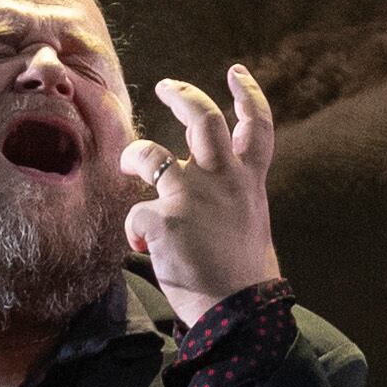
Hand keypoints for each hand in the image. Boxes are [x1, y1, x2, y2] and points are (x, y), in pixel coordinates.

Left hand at [122, 64, 282, 324]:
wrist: (239, 314)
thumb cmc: (243, 279)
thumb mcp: (250, 225)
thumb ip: (232, 198)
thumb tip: (208, 191)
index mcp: (248, 182)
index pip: (256, 126)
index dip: (246, 94)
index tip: (235, 73)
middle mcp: (222, 180)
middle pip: (202, 117)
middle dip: (182, 94)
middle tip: (166, 85)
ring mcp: (192, 196)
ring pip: (149, 152)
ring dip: (134, 154)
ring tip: (129, 160)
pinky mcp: (165, 220)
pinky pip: (136, 214)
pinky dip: (135, 231)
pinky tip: (142, 248)